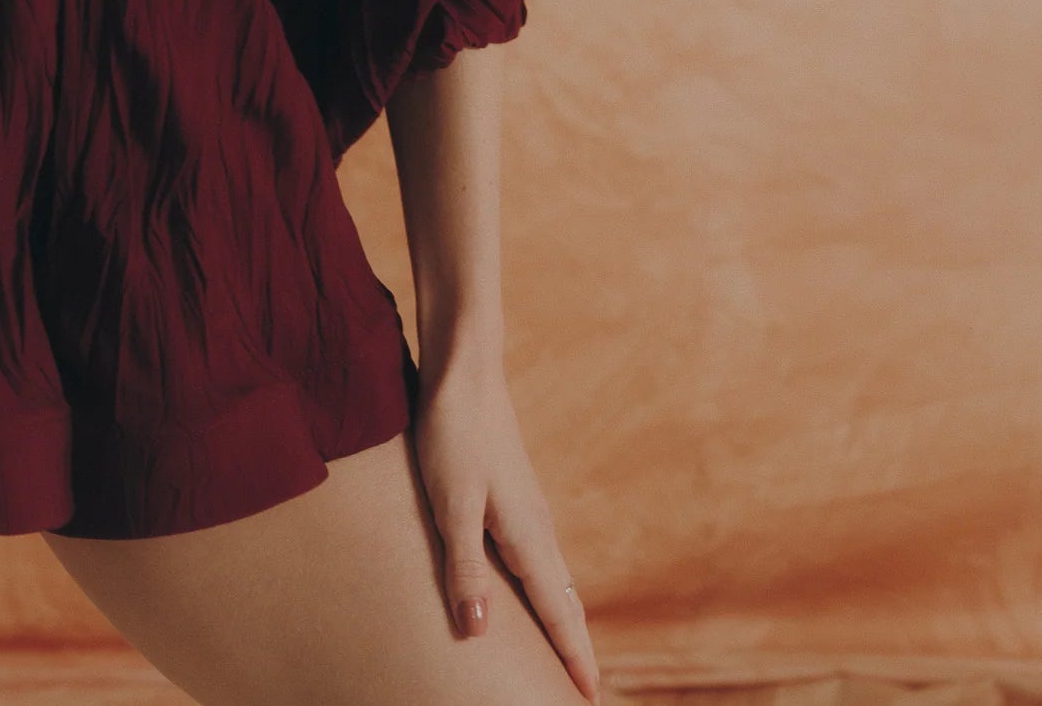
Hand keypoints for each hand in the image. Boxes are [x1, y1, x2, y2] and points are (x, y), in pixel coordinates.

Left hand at [410, 352, 602, 702]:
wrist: (465, 368)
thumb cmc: (454, 433)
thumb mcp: (451, 503)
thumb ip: (464, 567)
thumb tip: (478, 633)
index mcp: (527, 536)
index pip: (557, 613)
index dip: (573, 658)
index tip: (590, 700)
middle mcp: (537, 528)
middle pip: (565, 603)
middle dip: (577, 648)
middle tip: (586, 691)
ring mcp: (528, 510)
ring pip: (555, 580)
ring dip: (565, 620)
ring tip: (568, 655)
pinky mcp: (514, 496)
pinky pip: (540, 559)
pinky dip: (549, 591)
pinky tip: (536, 591)